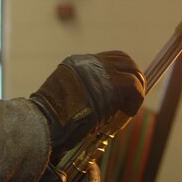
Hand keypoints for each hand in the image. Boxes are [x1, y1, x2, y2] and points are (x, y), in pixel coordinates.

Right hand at [29, 51, 144, 161]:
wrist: (45, 122)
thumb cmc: (50, 120)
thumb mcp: (66, 99)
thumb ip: (83, 96)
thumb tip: (100, 110)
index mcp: (77, 63)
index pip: (107, 60)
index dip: (119, 73)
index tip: (121, 91)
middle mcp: (89, 62)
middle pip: (124, 60)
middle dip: (133, 76)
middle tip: (133, 97)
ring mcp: (101, 70)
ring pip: (132, 71)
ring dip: (136, 89)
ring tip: (128, 108)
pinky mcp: (112, 83)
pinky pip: (135, 87)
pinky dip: (135, 101)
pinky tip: (126, 114)